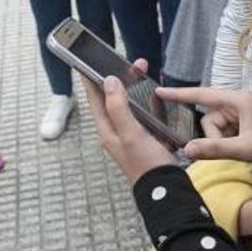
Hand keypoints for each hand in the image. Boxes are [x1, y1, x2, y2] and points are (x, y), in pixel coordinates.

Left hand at [82, 59, 176, 183]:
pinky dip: (149, 102)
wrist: (166, 189)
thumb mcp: (130, 133)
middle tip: (130, 63)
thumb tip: (108, 81)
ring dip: (135, 87)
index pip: (95, 99)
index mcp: (108, 129)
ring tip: (143, 71)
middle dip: (120, 79)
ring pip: (130, 104)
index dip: (91, 79)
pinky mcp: (147, 137)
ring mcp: (132, 134)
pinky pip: (145, 115)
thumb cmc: (146, 164)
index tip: (86, 62)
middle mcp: (117, 130)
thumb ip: (118, 107)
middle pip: (114, 99)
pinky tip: (156, 95)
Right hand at [155, 87, 251, 171]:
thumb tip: (187, 149)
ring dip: (224, 141)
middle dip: (216, 136)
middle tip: (237, 147)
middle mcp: (240, 102)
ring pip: (217, 128)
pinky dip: (230, 142)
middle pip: (210, 118)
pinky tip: (245, 147)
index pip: (202, 95)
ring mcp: (244, 113)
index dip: (180, 95)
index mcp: (239, 100)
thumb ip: (215, 149)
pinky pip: (227, 132)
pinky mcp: (247, 123)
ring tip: (245, 148)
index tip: (160, 91)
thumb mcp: (246, 149)